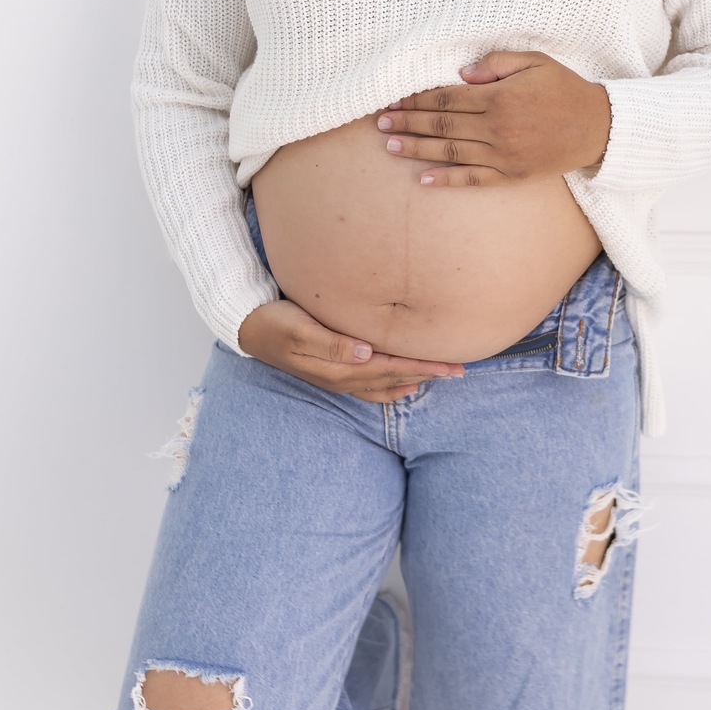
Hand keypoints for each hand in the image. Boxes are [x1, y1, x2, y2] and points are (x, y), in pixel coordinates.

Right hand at [236, 298, 464, 402]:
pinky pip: (372, 387)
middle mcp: (343, 378)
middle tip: (460, 370)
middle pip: (394, 379)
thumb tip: (365, 354)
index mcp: (339, 367)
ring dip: (414, 380)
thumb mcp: (300, 329)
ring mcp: (339, 379)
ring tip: (441, 377)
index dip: (422, 367)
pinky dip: (393, 386)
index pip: (391, 369)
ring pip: (385, 385)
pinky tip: (406, 384)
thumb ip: (332, 343)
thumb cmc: (276, 322)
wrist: (250, 328)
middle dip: (428, 375)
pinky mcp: (335, 372)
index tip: (451, 365)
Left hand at [374, 51, 610, 188]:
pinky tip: (424, 179)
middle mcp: (497, 127)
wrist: (598, 128)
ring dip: (418, 150)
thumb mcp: (535, 62)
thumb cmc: (564, 89)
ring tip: (391, 147)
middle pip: (442, 124)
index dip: (417, 99)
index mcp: (500, 97)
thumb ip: (498, 63)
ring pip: (451, 152)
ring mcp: (503, 154)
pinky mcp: (511, 174)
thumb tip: (462, 74)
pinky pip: (474, 178)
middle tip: (379, 124)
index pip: (447, 97)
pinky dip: (448, 180)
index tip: (394, 100)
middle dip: (408, 123)